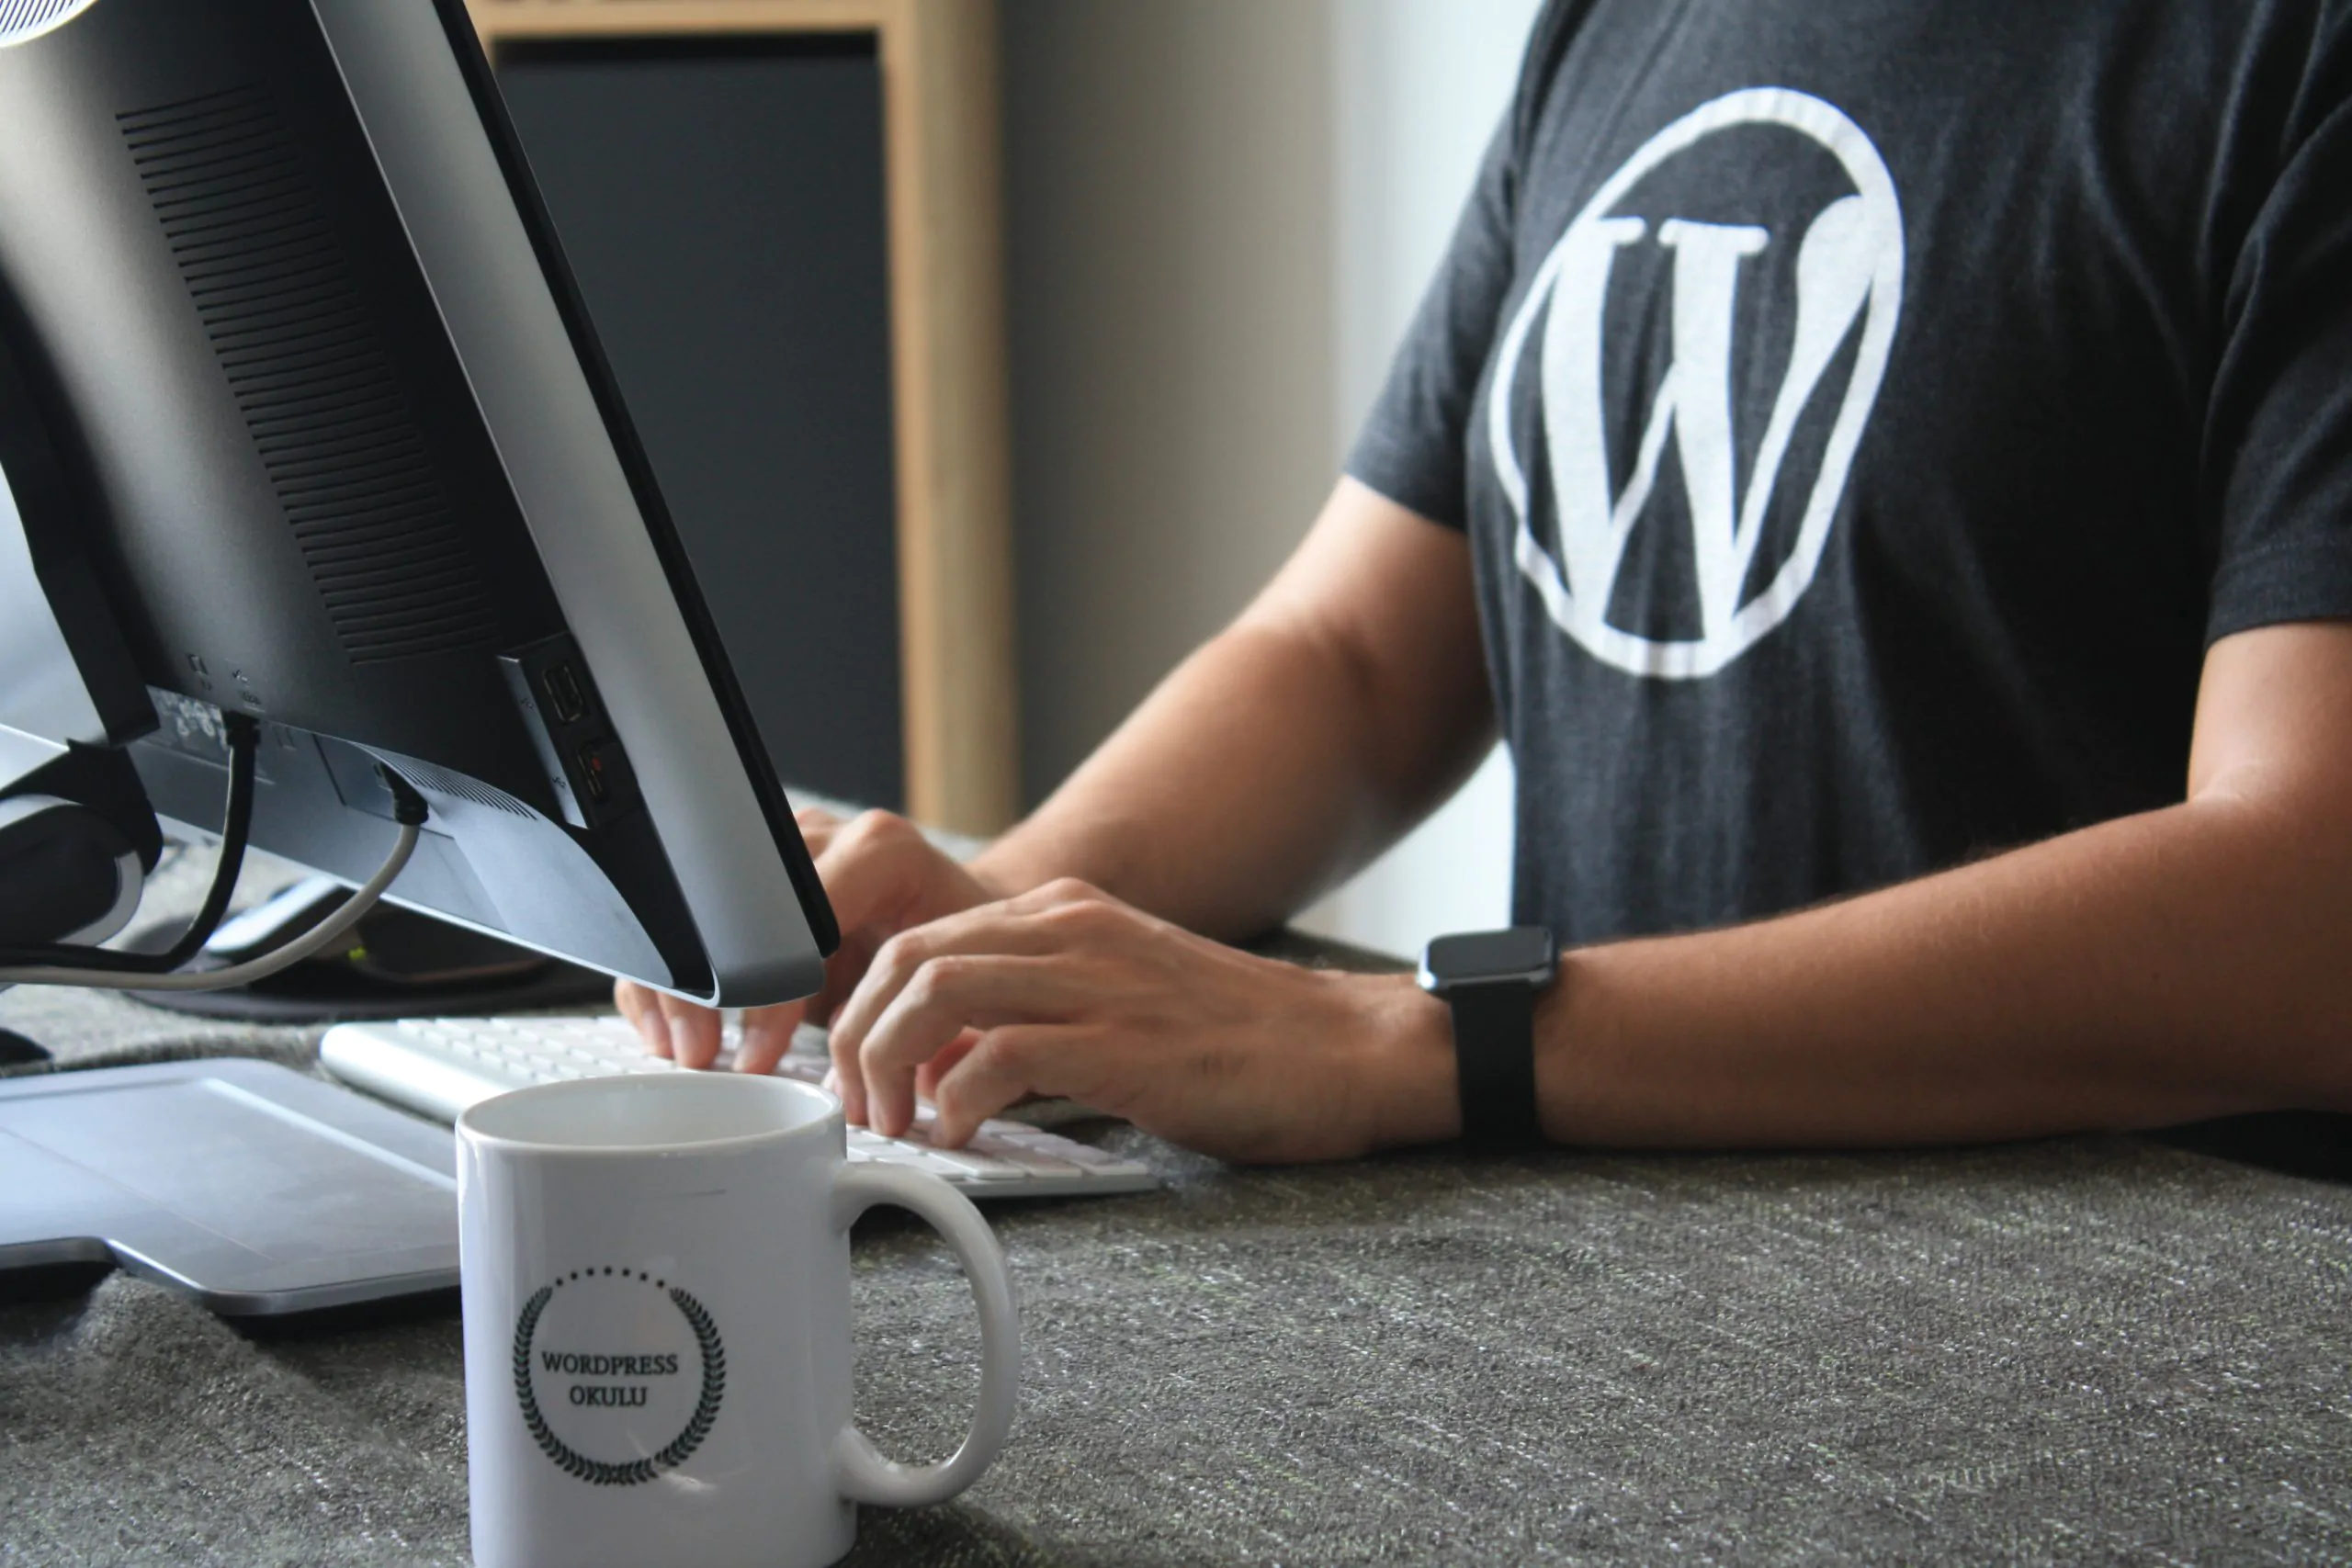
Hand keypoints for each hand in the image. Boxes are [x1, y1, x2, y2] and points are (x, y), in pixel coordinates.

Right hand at [616, 807, 1003, 1072]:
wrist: (962, 919)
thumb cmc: (966, 956)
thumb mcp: (953, 982)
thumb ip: (910, 1016)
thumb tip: (868, 1081)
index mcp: (880, 851)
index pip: (798, 917)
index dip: (769, 992)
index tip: (758, 1055)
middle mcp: (824, 836)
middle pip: (732, 903)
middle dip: (706, 988)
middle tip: (701, 1054)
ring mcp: (780, 849)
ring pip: (696, 904)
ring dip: (678, 983)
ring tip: (683, 1048)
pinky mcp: (751, 874)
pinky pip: (689, 917)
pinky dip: (672, 974)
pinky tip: (670, 1027)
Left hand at [826, 877, 1459, 1162]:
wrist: (1350, 1051)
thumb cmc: (1242, 1045)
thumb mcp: (1119, 1001)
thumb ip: (1032, 1017)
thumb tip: (939, 1069)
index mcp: (1065, 915)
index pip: (919, 935)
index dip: (865, 1006)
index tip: (858, 1072)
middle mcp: (1071, 929)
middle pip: (906, 955)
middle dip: (856, 1035)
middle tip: (861, 1107)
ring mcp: (1097, 978)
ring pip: (933, 991)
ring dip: (888, 1064)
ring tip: (897, 1124)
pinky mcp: (1122, 1041)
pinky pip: (997, 1056)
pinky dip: (957, 1102)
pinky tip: (965, 1137)